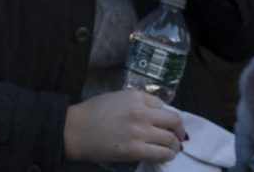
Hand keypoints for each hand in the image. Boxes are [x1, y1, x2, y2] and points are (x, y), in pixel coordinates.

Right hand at [63, 90, 184, 162]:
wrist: (75, 130)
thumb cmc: (92, 113)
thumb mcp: (116, 98)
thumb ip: (136, 103)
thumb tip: (156, 114)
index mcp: (135, 96)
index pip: (163, 105)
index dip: (166, 116)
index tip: (166, 124)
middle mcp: (140, 112)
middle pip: (174, 121)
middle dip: (178, 130)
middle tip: (177, 137)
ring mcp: (139, 131)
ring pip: (171, 139)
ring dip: (174, 145)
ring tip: (171, 149)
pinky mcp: (135, 149)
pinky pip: (162, 153)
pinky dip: (168, 156)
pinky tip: (165, 156)